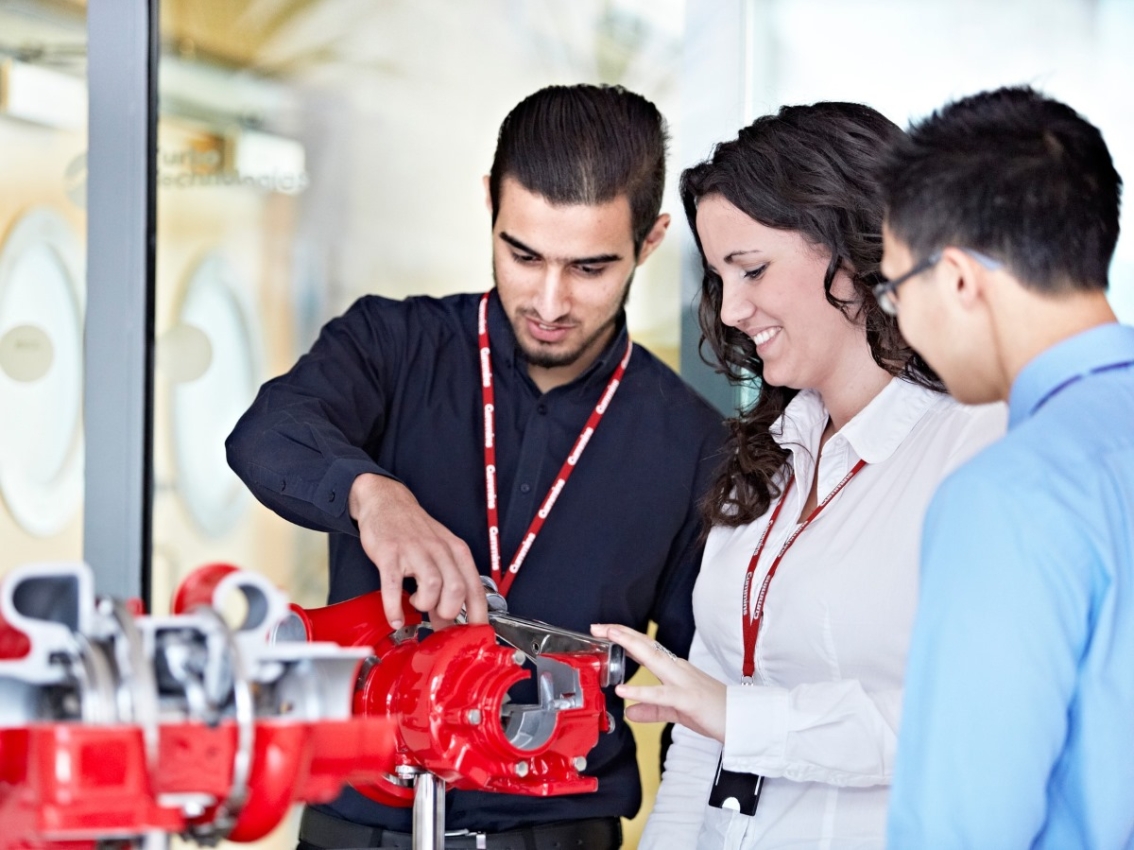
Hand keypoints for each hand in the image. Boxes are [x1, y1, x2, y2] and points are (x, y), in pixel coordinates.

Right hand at [350, 473, 487, 628]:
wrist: (388, 502)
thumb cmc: (416, 531)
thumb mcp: (439, 554)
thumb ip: (446, 588)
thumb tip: (449, 624)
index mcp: (456, 551)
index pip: (475, 587)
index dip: (478, 615)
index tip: (474, 634)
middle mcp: (439, 549)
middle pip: (456, 589)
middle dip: (448, 611)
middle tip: (437, 616)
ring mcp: (414, 551)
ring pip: (431, 586)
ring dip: (424, 604)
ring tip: (416, 603)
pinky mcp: (390, 554)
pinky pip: (393, 585)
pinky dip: (394, 607)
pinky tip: (395, 618)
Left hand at [590, 623, 725, 742]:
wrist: (742, 721)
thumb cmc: (714, 712)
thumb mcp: (676, 711)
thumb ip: (652, 710)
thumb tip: (630, 712)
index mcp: (676, 670)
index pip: (647, 648)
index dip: (626, 638)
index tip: (606, 630)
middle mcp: (678, 670)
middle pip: (646, 646)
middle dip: (621, 634)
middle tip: (598, 626)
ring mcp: (683, 682)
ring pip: (654, 659)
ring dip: (631, 646)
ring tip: (610, 638)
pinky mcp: (687, 699)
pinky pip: (661, 695)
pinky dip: (641, 691)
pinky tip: (623, 691)